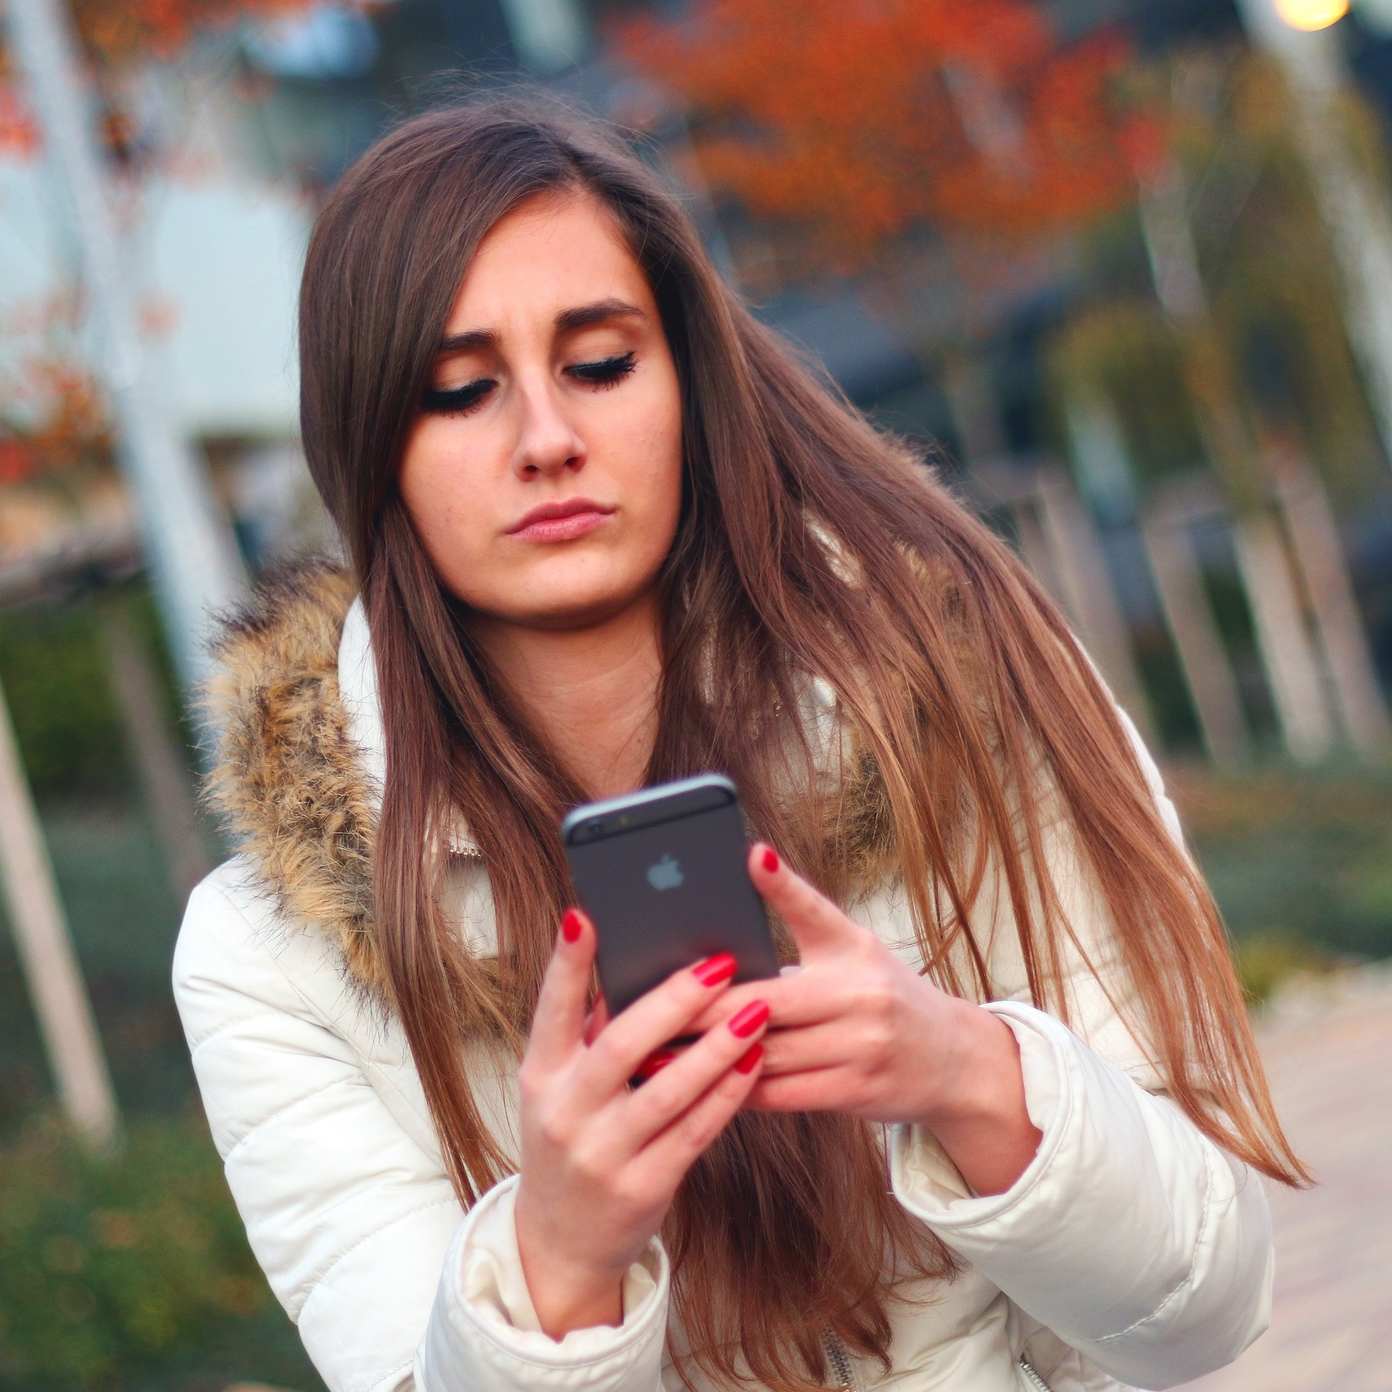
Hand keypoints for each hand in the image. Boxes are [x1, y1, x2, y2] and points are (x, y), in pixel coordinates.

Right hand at [513, 906, 769, 1314]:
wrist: (559, 1243)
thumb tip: (638, 967)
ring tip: (755, 1011)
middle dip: (673, 1001)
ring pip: (667, 1091)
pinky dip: (726, 1095)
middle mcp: (564, 1112)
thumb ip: (590, 1036)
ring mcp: (602, 1154)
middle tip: (719, 964)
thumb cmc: (571, 1138)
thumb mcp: (558, 1088)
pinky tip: (752, 1062)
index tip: (586, 915)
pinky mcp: (641, 1188)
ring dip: (716, 1048)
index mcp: (540, 1074)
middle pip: (622, 1045)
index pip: (551, 1009)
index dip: (566, 963)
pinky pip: (694, 1133)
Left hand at [678, 843, 980, 1126]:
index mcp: (853, 948)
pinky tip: (703, 1087)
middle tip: (650, 1007)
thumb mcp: (854, 951)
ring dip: (709, 1056)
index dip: (781, 882)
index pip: (813, 910)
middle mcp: (861, 993)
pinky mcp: (858, 1091)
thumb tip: (732, 911)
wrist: (953, 1060)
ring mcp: (862, 1045)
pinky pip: (782, 1093)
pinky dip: (738, 1090)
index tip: (751, 854)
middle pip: (765, 1000)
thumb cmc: (885, 996)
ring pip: (767, 1052)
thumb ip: (801, 932)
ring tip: (657, 1054)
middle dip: (702, 1008)